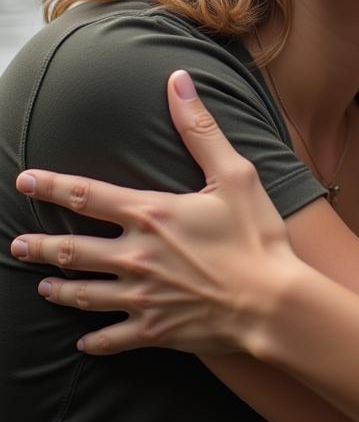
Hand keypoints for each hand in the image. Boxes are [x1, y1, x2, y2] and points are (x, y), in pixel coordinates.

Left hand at [10, 70, 305, 355]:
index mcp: (150, 215)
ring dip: (58, 289)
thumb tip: (177, 80)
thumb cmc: (256, 235)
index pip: (86, 195)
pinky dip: (95, 340)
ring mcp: (140, 296)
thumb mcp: (234, 174)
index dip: (51, 186)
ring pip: (83, 294)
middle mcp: (135, 256)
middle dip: (39, 246)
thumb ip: (200, 129)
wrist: (270, 302)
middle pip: (71, 250)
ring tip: (42, 286)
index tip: (24, 180)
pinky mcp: (154, 329)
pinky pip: (112, 337)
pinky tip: (85, 341)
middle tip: (16, 245)